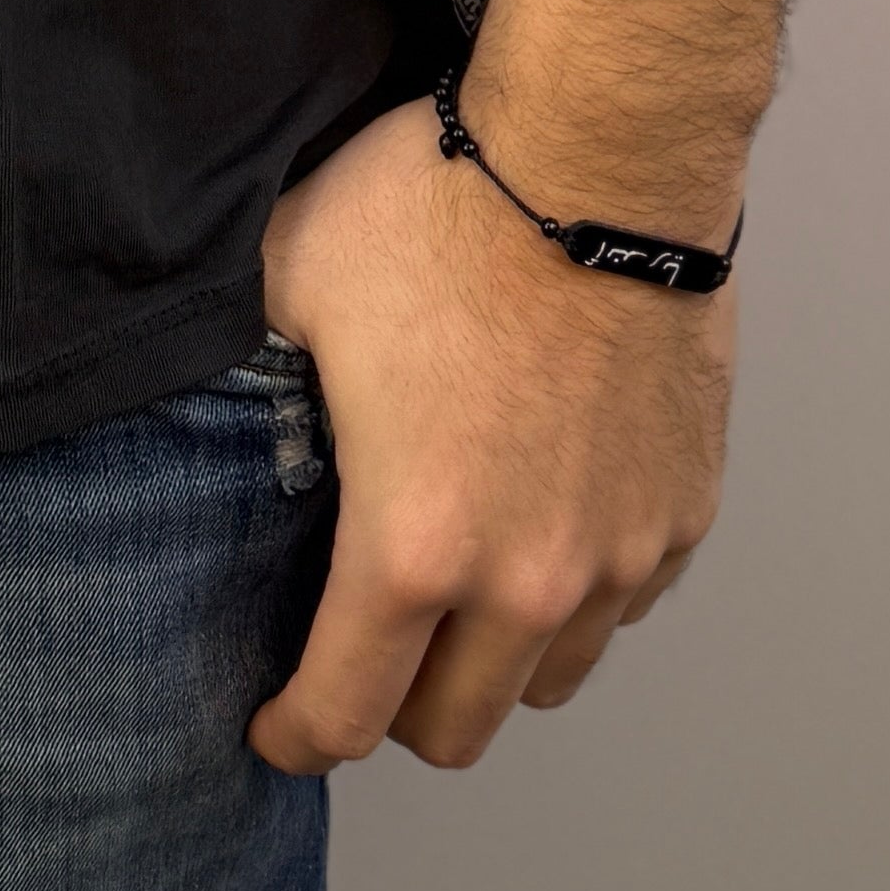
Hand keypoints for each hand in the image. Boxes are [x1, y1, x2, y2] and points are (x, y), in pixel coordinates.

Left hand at [247, 91, 731, 770]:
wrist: (600, 153)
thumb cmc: (442, 208)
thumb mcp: (294, 279)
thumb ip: (252, 368)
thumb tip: (209, 382)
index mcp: (411, 544)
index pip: (344, 716)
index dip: (296, 736)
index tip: (277, 728)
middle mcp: (523, 582)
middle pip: (457, 731)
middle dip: (397, 714)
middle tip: (367, 655)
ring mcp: (614, 556)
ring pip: (548, 678)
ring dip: (495, 659)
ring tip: (459, 591)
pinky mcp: (681, 514)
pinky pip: (622, 605)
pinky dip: (579, 594)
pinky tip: (542, 524)